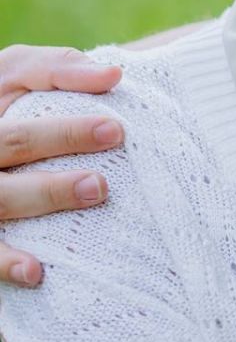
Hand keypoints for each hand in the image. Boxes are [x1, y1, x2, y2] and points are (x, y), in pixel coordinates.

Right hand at [0, 44, 122, 285]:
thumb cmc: (4, 103)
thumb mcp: (14, 74)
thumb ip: (57, 69)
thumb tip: (113, 75)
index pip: (20, 131)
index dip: (65, 132)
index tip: (117, 131)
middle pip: (10, 166)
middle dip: (56, 175)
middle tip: (104, 182)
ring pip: (0, 206)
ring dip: (42, 205)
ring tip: (91, 198)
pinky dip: (6, 264)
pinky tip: (36, 272)